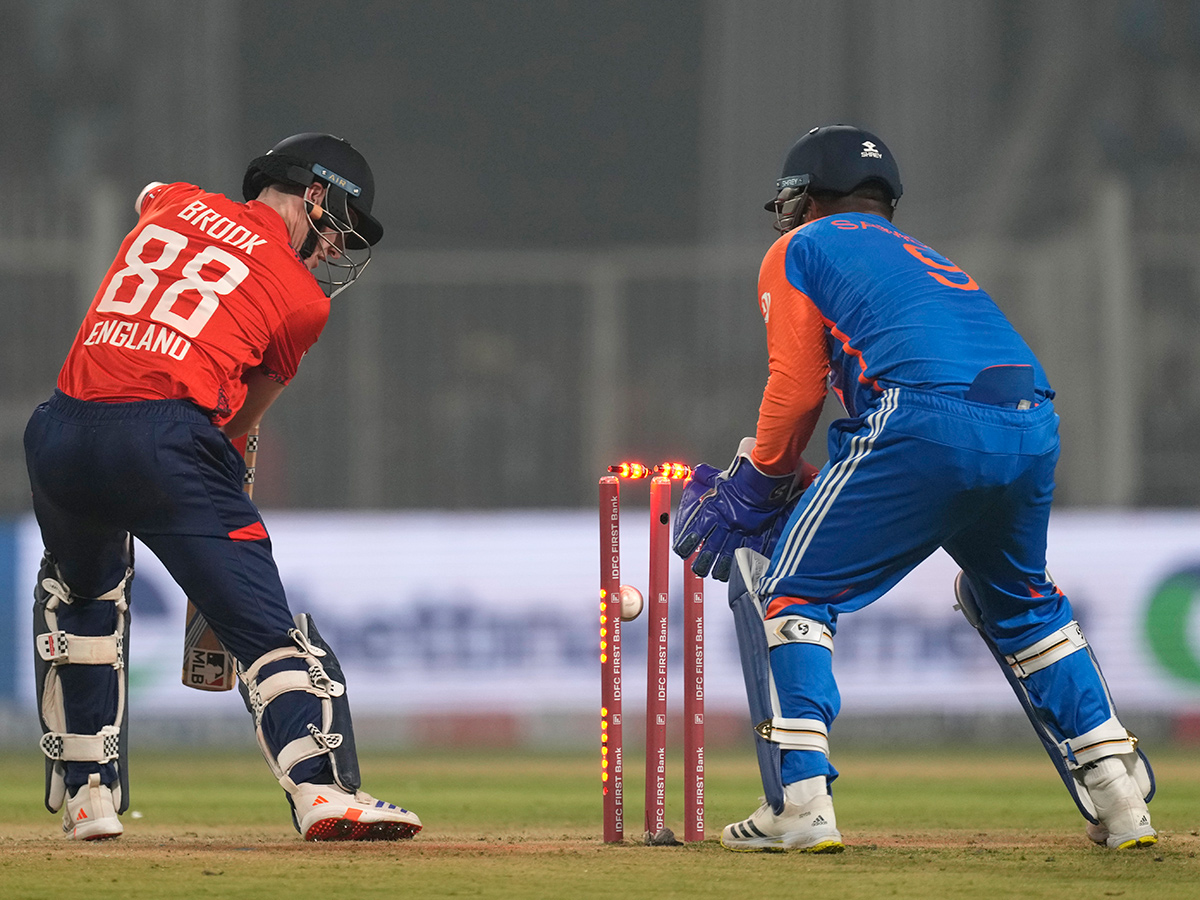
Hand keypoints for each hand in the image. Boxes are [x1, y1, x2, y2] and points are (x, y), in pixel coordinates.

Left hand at [672, 439, 811, 580]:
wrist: (765, 478)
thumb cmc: (743, 477)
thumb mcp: (720, 477)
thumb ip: (707, 478)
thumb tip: (696, 473)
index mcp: (714, 510)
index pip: (695, 532)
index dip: (687, 544)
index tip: (682, 551)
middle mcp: (725, 523)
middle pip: (709, 548)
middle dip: (702, 561)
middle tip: (697, 568)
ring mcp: (741, 530)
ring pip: (727, 554)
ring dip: (719, 566)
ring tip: (714, 574)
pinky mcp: (757, 533)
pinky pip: (748, 552)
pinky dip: (742, 562)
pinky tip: (737, 570)